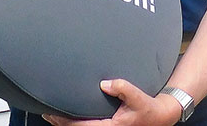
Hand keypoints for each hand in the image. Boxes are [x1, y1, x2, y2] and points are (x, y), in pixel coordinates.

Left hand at [43, 80, 181, 125]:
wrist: (160, 116)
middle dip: (62, 123)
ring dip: (67, 124)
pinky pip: (89, 125)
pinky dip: (76, 122)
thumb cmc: (148, 107)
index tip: (54, 115)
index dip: (67, 122)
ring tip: (51, 116)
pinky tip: (68, 116)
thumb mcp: (137, 96)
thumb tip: (104, 84)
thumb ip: (121, 88)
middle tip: (46, 114)